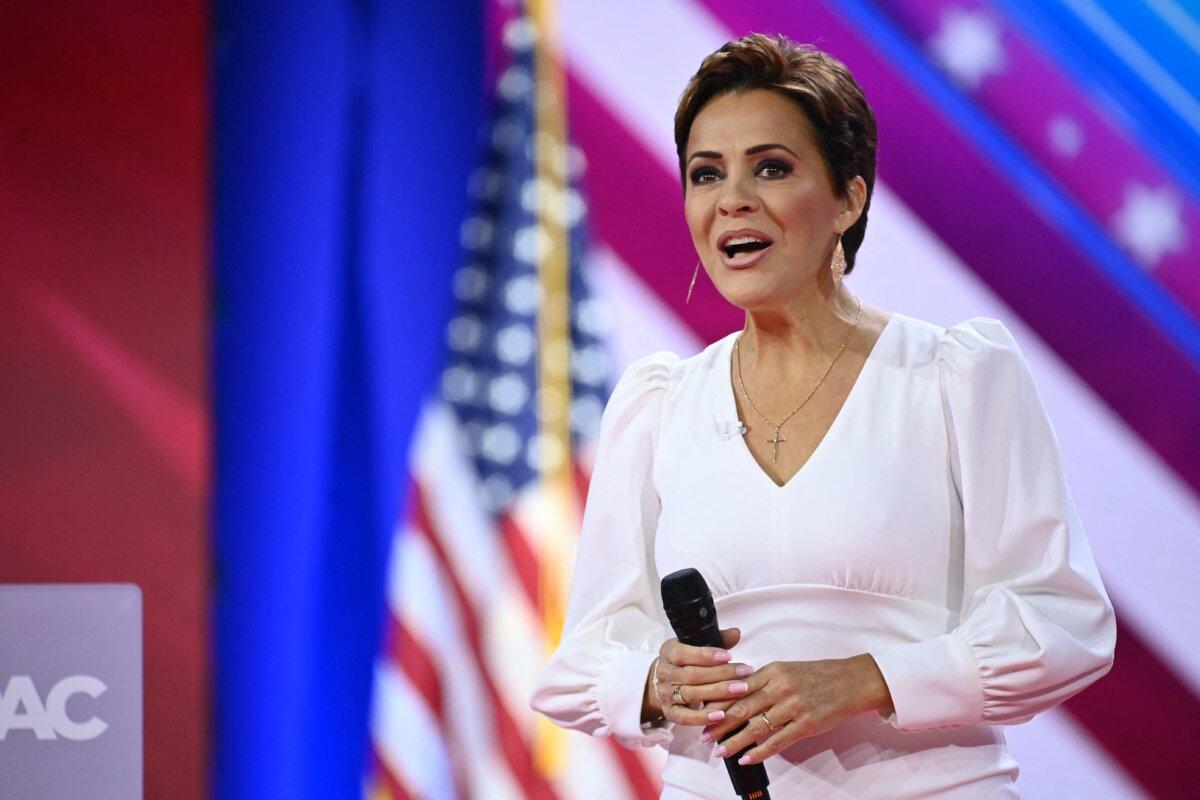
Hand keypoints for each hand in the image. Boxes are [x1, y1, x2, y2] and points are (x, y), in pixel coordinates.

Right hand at [641, 627, 755, 726]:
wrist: (666, 682)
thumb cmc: (688, 661)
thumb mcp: (697, 646)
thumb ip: (717, 639)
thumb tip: (736, 633)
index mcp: (668, 652)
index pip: (685, 653)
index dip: (707, 656)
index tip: (729, 656)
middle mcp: (664, 673)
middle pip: (693, 675)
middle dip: (722, 674)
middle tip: (746, 672)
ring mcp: (665, 694)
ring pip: (692, 694)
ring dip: (719, 693)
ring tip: (742, 689)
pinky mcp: (670, 712)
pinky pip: (686, 718)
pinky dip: (704, 717)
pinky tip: (722, 715)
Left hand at [701, 654, 893, 764]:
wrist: (852, 681)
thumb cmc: (818, 676)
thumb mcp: (787, 670)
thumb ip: (763, 682)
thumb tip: (737, 694)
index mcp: (772, 671)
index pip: (737, 688)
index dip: (718, 703)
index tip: (701, 713)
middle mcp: (780, 687)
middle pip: (742, 708)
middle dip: (719, 724)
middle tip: (704, 737)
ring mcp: (793, 706)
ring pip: (757, 726)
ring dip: (735, 741)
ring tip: (721, 751)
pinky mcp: (807, 723)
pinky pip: (778, 740)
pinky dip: (760, 751)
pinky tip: (748, 758)